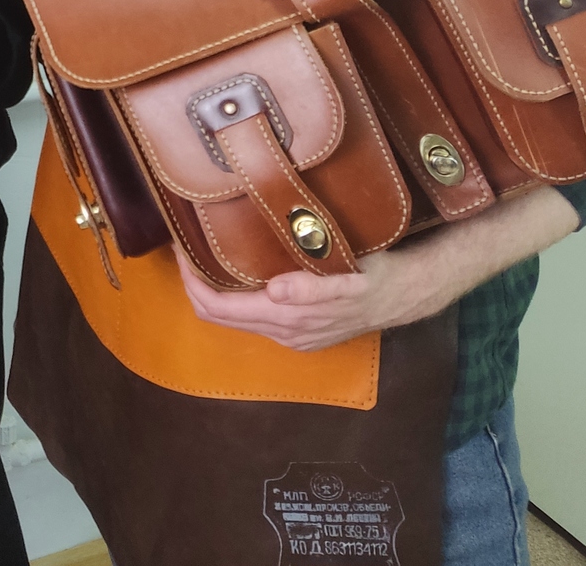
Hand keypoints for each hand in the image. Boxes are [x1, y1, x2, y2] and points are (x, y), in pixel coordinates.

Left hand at [175, 248, 446, 350]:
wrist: (406, 295)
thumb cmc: (375, 277)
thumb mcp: (347, 277)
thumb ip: (311, 289)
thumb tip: (275, 292)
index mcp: (288, 319)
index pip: (218, 308)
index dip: (191, 282)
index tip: (180, 250)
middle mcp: (285, 333)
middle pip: (217, 317)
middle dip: (193, 285)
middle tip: (182, 249)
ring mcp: (291, 336)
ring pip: (233, 320)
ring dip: (211, 292)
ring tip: (201, 256)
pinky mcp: (300, 333)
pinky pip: (252, 319)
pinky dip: (232, 299)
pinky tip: (233, 272)